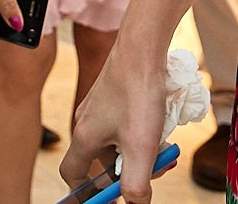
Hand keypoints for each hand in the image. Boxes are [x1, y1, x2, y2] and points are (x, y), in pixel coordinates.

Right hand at [62, 41, 173, 202]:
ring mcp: (99, 109)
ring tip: (164, 151)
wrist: (143, 48)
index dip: (87, 193)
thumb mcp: (142, 146)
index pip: (73, 174)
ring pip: (117, 145)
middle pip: (101, 162)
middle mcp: (86, 122)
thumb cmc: (139, 93)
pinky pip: (124, 128)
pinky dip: (142, 136)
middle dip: (128, 174)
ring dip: (140, 155)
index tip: (109, 202)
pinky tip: (161, 130)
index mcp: (84, 136)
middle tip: (153, 173)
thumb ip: (137, 183)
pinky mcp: (113, 98)